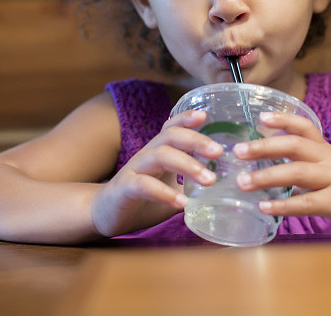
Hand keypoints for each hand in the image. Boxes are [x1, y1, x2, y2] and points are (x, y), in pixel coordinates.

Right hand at [90, 110, 222, 237]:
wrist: (105, 214)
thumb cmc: (143, 200)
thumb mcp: (173, 190)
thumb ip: (193, 187)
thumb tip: (224, 190)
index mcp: (159, 151)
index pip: (172, 127)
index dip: (187, 118)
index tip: (206, 116)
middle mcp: (147, 155)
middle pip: (170, 136)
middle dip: (196, 140)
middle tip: (219, 152)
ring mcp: (134, 170)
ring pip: (160, 156)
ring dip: (187, 165)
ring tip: (210, 180)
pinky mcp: (124, 189)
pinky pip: (144, 185)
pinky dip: (164, 193)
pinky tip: (182, 203)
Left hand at [233, 112, 330, 238]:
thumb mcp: (329, 167)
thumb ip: (304, 160)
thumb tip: (267, 155)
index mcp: (325, 149)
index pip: (304, 126)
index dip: (283, 119)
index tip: (259, 116)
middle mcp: (330, 159)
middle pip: (295, 145)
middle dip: (264, 147)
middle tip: (237, 151)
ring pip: (298, 172)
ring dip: (267, 177)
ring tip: (243, 182)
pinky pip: (307, 202)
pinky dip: (283, 205)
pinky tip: (264, 208)